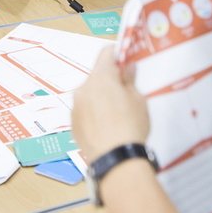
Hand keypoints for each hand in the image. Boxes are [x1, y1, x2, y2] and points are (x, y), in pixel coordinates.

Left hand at [72, 46, 148, 160]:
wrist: (116, 159)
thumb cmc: (130, 127)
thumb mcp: (138, 99)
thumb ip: (129, 80)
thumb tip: (126, 67)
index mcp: (101, 77)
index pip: (106, 53)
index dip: (117, 54)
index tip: (125, 60)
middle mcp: (83, 88)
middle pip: (97, 76)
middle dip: (110, 80)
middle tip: (125, 93)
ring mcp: (75, 106)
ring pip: (90, 94)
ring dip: (101, 98)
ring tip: (117, 115)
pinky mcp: (73, 123)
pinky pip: (84, 111)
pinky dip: (94, 114)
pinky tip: (107, 127)